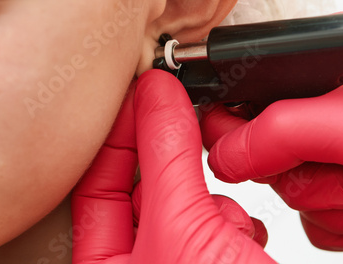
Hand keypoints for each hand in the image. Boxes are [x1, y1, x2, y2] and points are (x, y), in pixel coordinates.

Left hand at [71, 70, 273, 263]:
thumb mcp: (182, 225)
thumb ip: (168, 156)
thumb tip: (157, 95)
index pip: (97, 184)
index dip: (118, 134)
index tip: (141, 95)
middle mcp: (143, 261)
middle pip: (148, 187)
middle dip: (175, 163)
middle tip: (186, 119)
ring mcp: (184, 256)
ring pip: (190, 198)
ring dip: (214, 197)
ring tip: (227, 214)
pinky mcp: (221, 254)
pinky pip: (223, 215)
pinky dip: (240, 215)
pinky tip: (246, 233)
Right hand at [201, 109, 342, 250]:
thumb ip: (286, 132)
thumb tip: (227, 151)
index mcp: (325, 70)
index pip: (249, 96)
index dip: (238, 131)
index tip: (248, 158)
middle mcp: (329, 106)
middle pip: (269, 155)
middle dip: (310, 180)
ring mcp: (342, 146)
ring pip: (294, 191)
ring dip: (335, 204)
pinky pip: (319, 215)